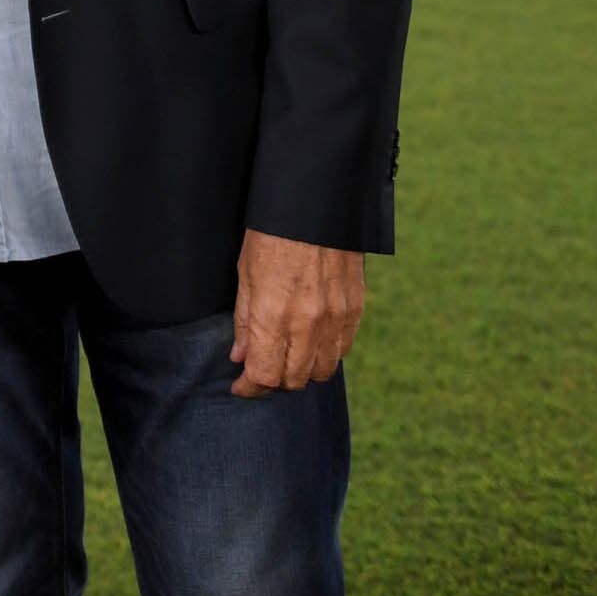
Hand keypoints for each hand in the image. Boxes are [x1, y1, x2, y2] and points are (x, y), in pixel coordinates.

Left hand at [229, 228, 365, 396]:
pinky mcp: (355, 310)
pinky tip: (311, 341)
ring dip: (302, 371)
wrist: (316, 207)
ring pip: (322, 371)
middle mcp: (308, 325)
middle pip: (294, 380)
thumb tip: (240, 358)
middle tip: (261, 369)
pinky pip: (342, 350)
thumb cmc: (271, 236)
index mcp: (274, 316)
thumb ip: (245, 321)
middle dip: (274, 381)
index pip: (264, 375)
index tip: (241, 386)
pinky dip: (325, 354)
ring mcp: (336, 319)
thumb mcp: (245, 275)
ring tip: (286, 357)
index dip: (250, 388)